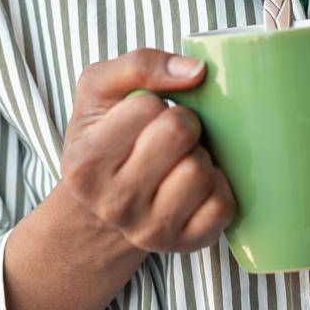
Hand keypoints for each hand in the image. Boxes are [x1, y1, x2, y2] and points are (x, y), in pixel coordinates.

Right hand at [58, 48, 236, 254]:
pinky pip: (223, 205)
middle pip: (179, 135)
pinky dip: (218, 186)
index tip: (142, 117)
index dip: (153, 102)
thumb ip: (139, 65)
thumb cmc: (105, 137)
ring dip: (199, 156)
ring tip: (179, 160)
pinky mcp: (185, 245)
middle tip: (169, 134)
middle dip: (182, 122)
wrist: (105, 207)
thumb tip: (197, 70)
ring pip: (201, 171)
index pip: (147, 107)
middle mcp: (114, 204)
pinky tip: (197, 185)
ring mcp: (150, 231)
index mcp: (85, 165)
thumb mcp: (100, 90)